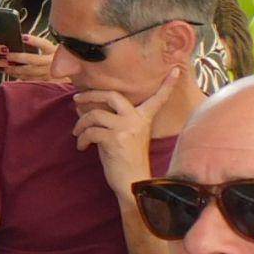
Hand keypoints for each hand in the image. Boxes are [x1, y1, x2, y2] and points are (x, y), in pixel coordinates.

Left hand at [1, 32, 57, 82]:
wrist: (65, 72)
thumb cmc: (52, 56)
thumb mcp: (48, 48)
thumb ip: (37, 44)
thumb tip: (20, 37)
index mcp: (53, 51)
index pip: (44, 44)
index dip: (34, 41)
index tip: (23, 37)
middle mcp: (52, 62)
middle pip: (34, 60)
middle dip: (18, 58)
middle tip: (6, 55)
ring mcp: (48, 73)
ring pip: (29, 72)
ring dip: (15, 69)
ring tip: (4, 65)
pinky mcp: (43, 82)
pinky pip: (28, 79)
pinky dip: (17, 76)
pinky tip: (8, 72)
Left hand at [73, 66, 180, 191]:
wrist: (132, 183)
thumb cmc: (124, 159)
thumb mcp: (121, 135)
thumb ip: (109, 120)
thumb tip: (82, 105)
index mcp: (144, 118)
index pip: (157, 98)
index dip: (167, 85)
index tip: (177, 70)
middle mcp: (137, 120)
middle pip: (112, 95)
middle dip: (90, 95)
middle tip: (77, 99)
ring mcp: (127, 128)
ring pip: (95, 114)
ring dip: (80, 123)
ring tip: (78, 133)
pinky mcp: (115, 139)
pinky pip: (90, 131)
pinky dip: (81, 138)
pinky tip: (82, 147)